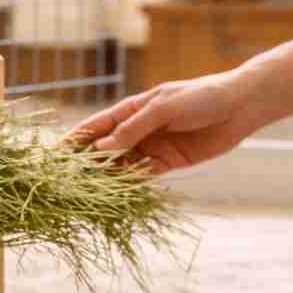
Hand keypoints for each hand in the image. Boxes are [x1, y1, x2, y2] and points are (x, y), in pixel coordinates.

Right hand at [65, 70, 270, 173]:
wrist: (238, 107)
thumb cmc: (201, 97)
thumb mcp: (164, 108)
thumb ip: (134, 128)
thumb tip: (103, 148)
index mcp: (132, 108)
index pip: (96, 126)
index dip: (75, 139)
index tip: (55, 154)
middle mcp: (137, 129)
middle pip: (104, 148)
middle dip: (86, 163)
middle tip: (66, 182)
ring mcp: (151, 147)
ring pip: (121, 165)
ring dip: (106, 177)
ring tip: (87, 193)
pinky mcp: (168, 162)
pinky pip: (143, 176)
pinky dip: (130, 184)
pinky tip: (116, 194)